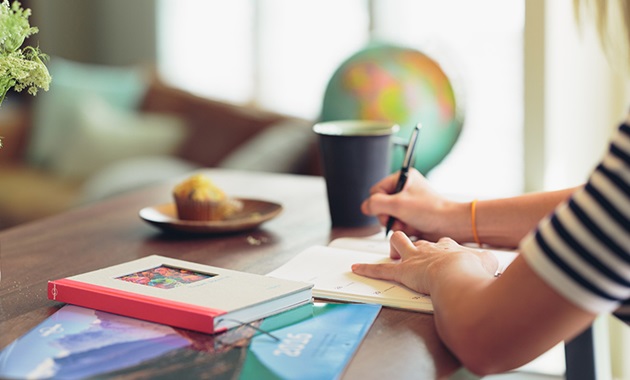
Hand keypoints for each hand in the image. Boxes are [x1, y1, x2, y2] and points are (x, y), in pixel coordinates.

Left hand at [351, 231, 498, 294]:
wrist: (460, 273)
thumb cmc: (474, 271)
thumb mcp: (487, 263)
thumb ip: (487, 263)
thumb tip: (492, 265)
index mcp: (448, 247)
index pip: (442, 243)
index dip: (442, 248)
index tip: (446, 254)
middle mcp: (429, 249)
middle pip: (418, 240)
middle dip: (414, 244)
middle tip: (417, 254)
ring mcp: (414, 259)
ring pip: (398, 244)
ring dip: (394, 249)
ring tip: (394, 255)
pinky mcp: (402, 272)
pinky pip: (380, 270)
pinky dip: (367, 269)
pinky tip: (356, 267)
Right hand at [361, 168, 468, 241]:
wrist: (450, 225)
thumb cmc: (431, 210)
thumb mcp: (398, 204)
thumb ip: (376, 204)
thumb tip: (365, 207)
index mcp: (403, 177)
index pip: (376, 190)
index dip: (379, 203)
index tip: (389, 209)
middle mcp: (405, 189)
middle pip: (381, 204)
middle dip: (387, 215)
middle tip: (398, 219)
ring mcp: (408, 203)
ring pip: (388, 215)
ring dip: (394, 223)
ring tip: (405, 224)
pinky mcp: (412, 215)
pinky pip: (397, 222)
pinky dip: (401, 227)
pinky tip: (410, 228)